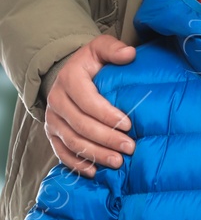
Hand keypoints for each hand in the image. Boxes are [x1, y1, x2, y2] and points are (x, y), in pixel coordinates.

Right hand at [44, 35, 136, 176]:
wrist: (69, 74)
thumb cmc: (92, 62)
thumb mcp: (101, 47)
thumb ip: (114, 49)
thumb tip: (129, 54)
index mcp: (70, 79)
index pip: (87, 100)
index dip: (107, 114)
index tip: (128, 125)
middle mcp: (57, 100)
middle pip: (80, 125)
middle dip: (106, 138)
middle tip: (130, 147)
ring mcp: (53, 119)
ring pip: (72, 141)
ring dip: (95, 154)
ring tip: (118, 162)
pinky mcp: (52, 133)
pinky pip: (61, 152)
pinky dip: (77, 164)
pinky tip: (94, 171)